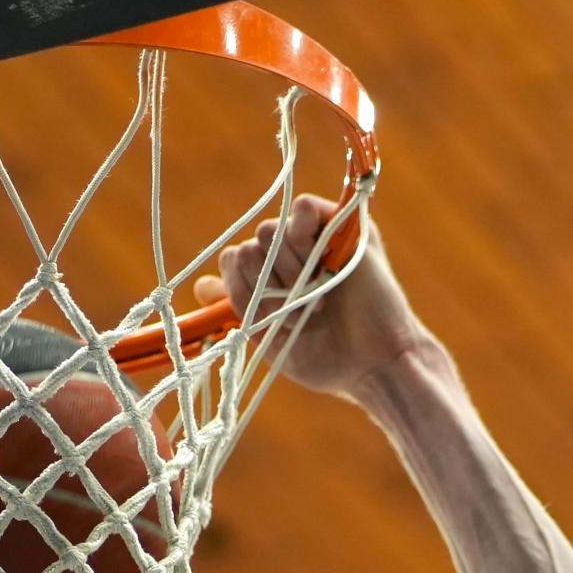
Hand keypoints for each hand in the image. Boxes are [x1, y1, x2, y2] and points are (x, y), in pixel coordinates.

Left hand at [193, 194, 431, 399]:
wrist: (372, 363)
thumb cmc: (327, 358)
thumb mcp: (270, 336)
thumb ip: (238, 305)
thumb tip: (200, 287)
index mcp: (273, 278)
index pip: (233, 261)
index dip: (240, 290)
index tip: (267, 321)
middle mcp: (292, 254)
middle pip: (247, 248)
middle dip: (264, 288)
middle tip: (297, 314)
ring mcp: (318, 237)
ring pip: (267, 231)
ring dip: (285, 273)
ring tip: (316, 300)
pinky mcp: (343, 224)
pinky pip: (302, 208)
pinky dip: (304, 239)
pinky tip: (321, 268)